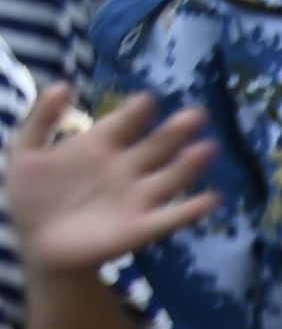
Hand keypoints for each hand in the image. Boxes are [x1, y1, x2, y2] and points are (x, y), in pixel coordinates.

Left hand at [8, 81, 218, 269]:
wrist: (38, 243)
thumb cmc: (32, 195)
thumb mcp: (24, 150)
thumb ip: (41, 118)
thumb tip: (64, 85)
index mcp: (99, 146)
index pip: (123, 123)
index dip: (136, 112)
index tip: (148, 100)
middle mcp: (125, 169)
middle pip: (156, 146)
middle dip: (176, 130)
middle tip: (198, 113)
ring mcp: (136, 198)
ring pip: (170, 177)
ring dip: (189, 164)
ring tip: (207, 148)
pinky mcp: (142, 227)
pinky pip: (172, 218)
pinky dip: (192, 210)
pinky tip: (210, 199)